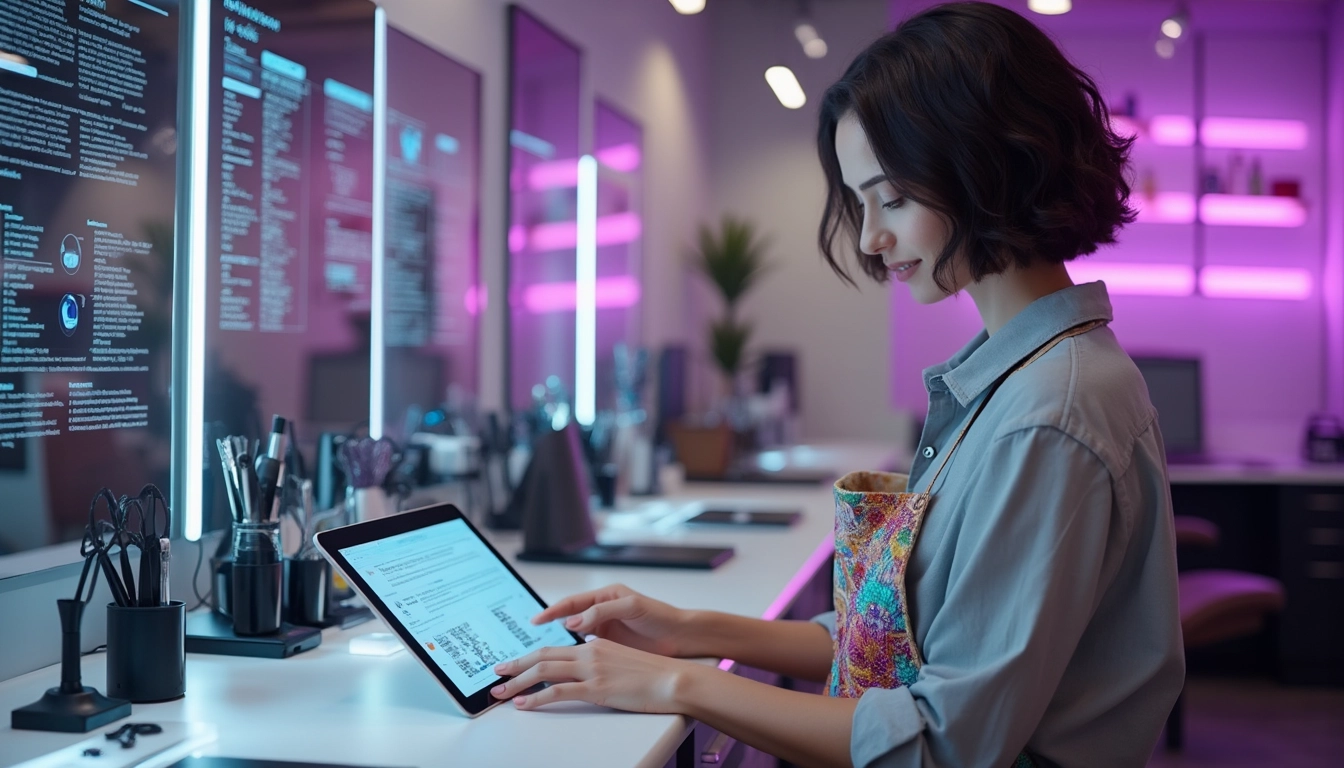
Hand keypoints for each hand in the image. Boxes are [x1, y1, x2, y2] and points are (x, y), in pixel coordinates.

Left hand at [491, 638, 700, 712]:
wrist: (673, 679)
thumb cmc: (654, 674)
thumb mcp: (623, 661)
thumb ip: (602, 662)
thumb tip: (588, 669)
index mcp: (595, 645)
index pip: (554, 649)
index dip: (531, 657)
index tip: (515, 664)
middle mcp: (589, 653)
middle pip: (543, 656)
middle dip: (516, 665)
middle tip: (497, 673)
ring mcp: (591, 670)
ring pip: (544, 671)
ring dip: (518, 682)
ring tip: (501, 692)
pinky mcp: (596, 688)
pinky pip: (558, 691)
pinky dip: (537, 698)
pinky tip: (525, 704)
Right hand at [532, 584, 692, 656]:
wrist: (682, 636)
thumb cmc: (661, 616)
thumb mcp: (632, 607)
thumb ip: (602, 611)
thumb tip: (572, 622)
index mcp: (605, 596)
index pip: (571, 603)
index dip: (552, 611)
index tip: (536, 621)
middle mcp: (602, 611)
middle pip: (567, 618)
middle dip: (548, 627)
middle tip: (531, 638)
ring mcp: (605, 629)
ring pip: (573, 635)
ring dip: (558, 643)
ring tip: (540, 654)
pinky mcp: (610, 646)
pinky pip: (585, 648)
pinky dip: (573, 654)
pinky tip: (563, 665)